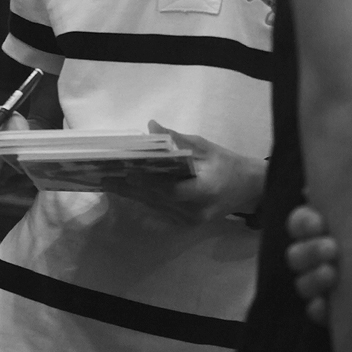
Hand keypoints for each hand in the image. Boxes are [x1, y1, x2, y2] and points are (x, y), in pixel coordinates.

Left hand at [105, 119, 264, 225]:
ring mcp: (189, 221)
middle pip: (155, 198)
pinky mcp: (185, 224)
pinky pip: (159, 209)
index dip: (145, 180)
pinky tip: (124, 189)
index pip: (169, 188)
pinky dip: (142, 198)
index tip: (123, 169)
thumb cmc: (227, 164)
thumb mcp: (205, 147)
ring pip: (154, 206)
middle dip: (128, 186)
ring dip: (130, 193)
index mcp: (204, 191)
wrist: (248, 190)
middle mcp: (194, 211)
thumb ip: (177, 140)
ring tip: (106, 180)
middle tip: (103, 174)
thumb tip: (151, 127)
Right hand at [287, 190, 351, 324]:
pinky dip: (320, 310)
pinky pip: (320, 313)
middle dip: (307, 251)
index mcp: (339, 222)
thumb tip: (351, 168)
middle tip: (332, 249)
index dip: (303, 223)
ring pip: (302, 282)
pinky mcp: (351, 310)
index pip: (301, 222)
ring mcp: (339, 282)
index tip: (320, 222)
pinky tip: (330, 306)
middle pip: (296, 253)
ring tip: (334, 275)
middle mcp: (332, 251)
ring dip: (311, 279)